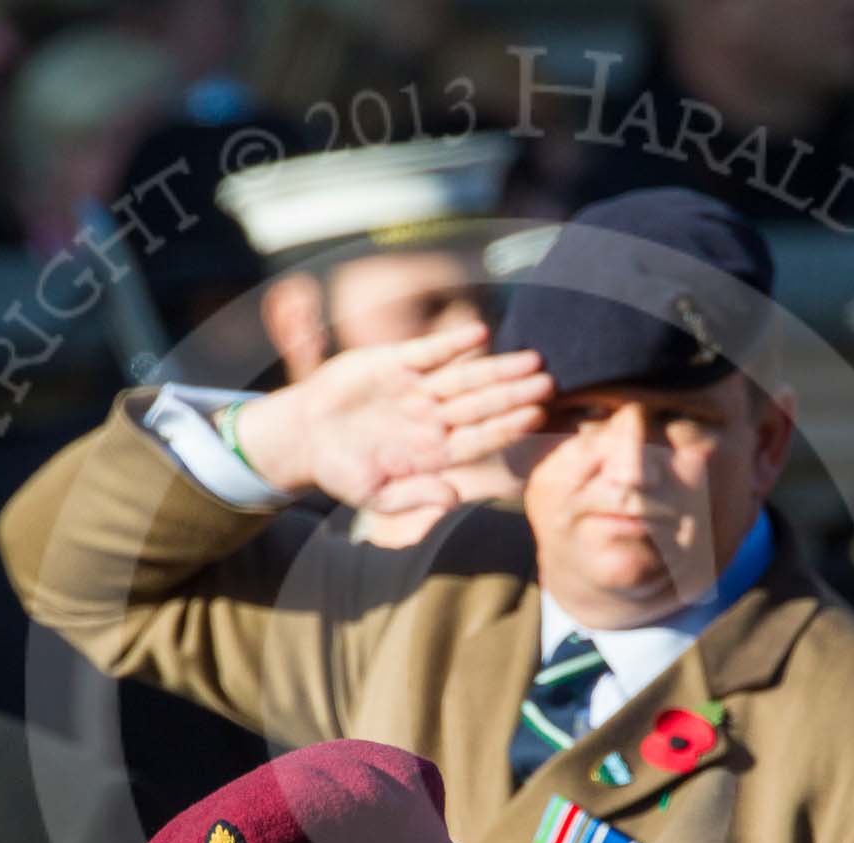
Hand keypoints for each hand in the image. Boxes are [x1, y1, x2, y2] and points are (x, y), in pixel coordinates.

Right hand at [235, 322, 550, 511]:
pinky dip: (453, 343)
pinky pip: (431, 351)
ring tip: (531, 357)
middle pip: (483, 404)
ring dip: (497, 368)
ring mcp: (418, 389)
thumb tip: (451, 499)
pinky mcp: (396, 363)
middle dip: (515, 394)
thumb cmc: (342, 472)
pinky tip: (480, 333)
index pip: (481, 438)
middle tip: (549, 382)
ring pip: (465, 377)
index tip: (536, 417)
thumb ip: (413, 497)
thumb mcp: (373, 496)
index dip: (508, 427)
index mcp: (435, 452)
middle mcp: (434, 418)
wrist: (304, 437)